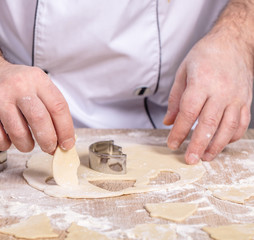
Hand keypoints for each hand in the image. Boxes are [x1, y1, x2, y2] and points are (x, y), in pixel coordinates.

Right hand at [0, 59, 74, 153]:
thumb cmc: (14, 84)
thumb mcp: (36, 85)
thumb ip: (51, 108)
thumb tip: (64, 139)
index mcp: (37, 79)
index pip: (58, 107)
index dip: (66, 130)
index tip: (66, 144)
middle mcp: (18, 86)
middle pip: (40, 119)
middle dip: (48, 141)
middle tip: (49, 148)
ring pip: (18, 132)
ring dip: (26, 145)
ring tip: (27, 144)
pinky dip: (5, 145)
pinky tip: (7, 139)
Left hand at [163, 29, 252, 163]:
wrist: (233, 43)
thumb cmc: (205, 55)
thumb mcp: (183, 72)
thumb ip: (175, 99)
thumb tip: (168, 121)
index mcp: (202, 82)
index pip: (188, 113)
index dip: (179, 131)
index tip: (172, 143)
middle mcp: (221, 91)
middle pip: (209, 123)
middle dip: (198, 144)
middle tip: (190, 159)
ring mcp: (237, 97)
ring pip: (228, 127)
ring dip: (216, 145)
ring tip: (205, 157)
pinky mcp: (246, 100)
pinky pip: (241, 123)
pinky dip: (232, 136)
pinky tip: (222, 143)